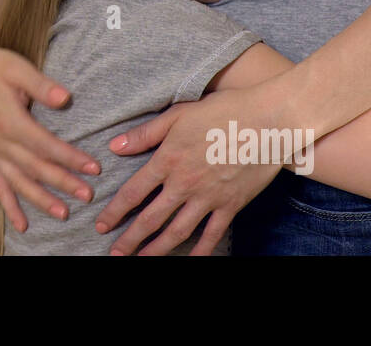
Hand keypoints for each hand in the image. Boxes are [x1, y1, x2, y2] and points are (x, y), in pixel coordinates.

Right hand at [0, 32, 100, 231]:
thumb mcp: (17, 68)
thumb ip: (41, 85)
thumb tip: (66, 98)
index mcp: (10, 121)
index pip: (46, 145)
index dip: (70, 158)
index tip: (94, 167)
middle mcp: (0, 142)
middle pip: (36, 168)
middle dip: (63, 182)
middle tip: (88, 195)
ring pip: (19, 182)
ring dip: (41, 199)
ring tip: (63, 213)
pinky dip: (10, 206)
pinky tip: (22, 225)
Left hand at [95, 90, 280, 255]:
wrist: (269, 120)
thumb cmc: (222, 111)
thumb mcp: (178, 114)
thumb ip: (146, 134)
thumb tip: (115, 146)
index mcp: (168, 160)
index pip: (133, 193)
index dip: (115, 212)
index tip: (102, 226)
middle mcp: (185, 184)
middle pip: (151, 218)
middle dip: (130, 239)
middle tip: (115, 253)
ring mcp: (209, 197)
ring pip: (177, 231)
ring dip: (157, 249)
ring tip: (142, 260)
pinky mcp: (231, 205)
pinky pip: (212, 234)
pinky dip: (200, 251)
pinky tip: (189, 260)